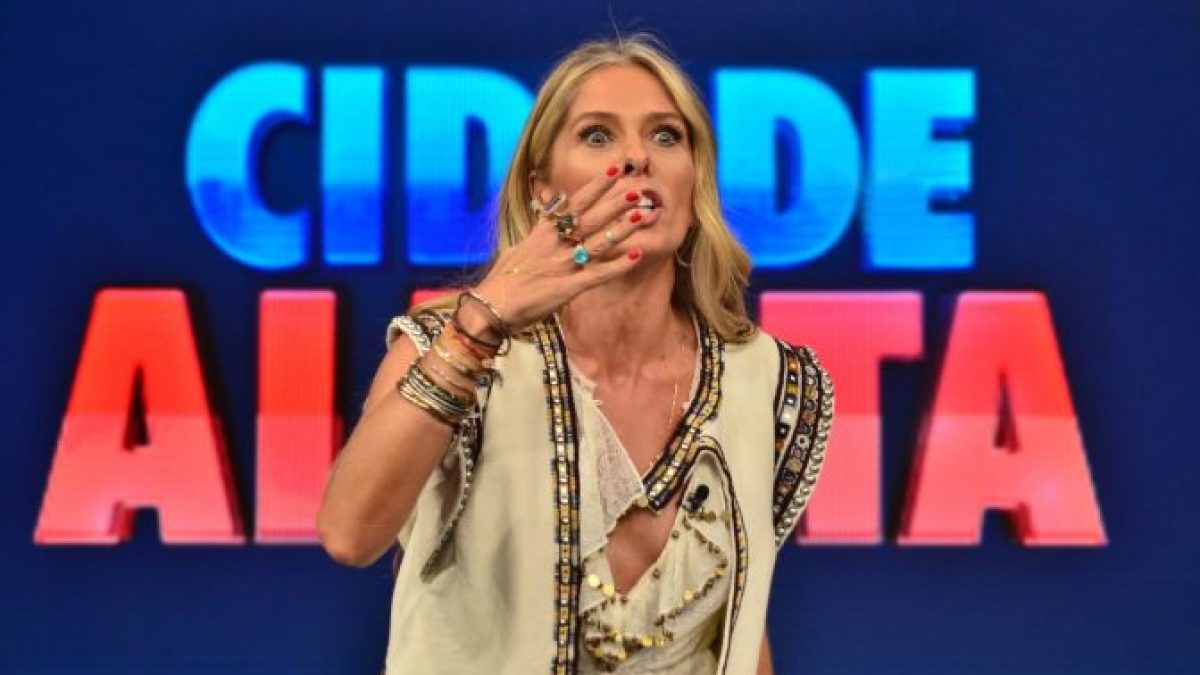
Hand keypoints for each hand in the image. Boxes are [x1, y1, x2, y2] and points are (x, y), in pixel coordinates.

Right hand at [465, 166, 649, 334]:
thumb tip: (544, 221)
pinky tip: (637, 255)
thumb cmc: (502, 282)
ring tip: (642, 214)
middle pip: (589, 218)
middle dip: (613, 202)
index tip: (614, 170)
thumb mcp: (517, 250)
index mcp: (542, 234)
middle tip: (637, 188)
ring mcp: (562, 265)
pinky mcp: (567, 288)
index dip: (595, 186)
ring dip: (621, 228)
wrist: (489, 307)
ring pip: (597, 242)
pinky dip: (618, 265)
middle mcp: (554, 245)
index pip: (573, 203)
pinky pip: (598, 274)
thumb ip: (536, 234)